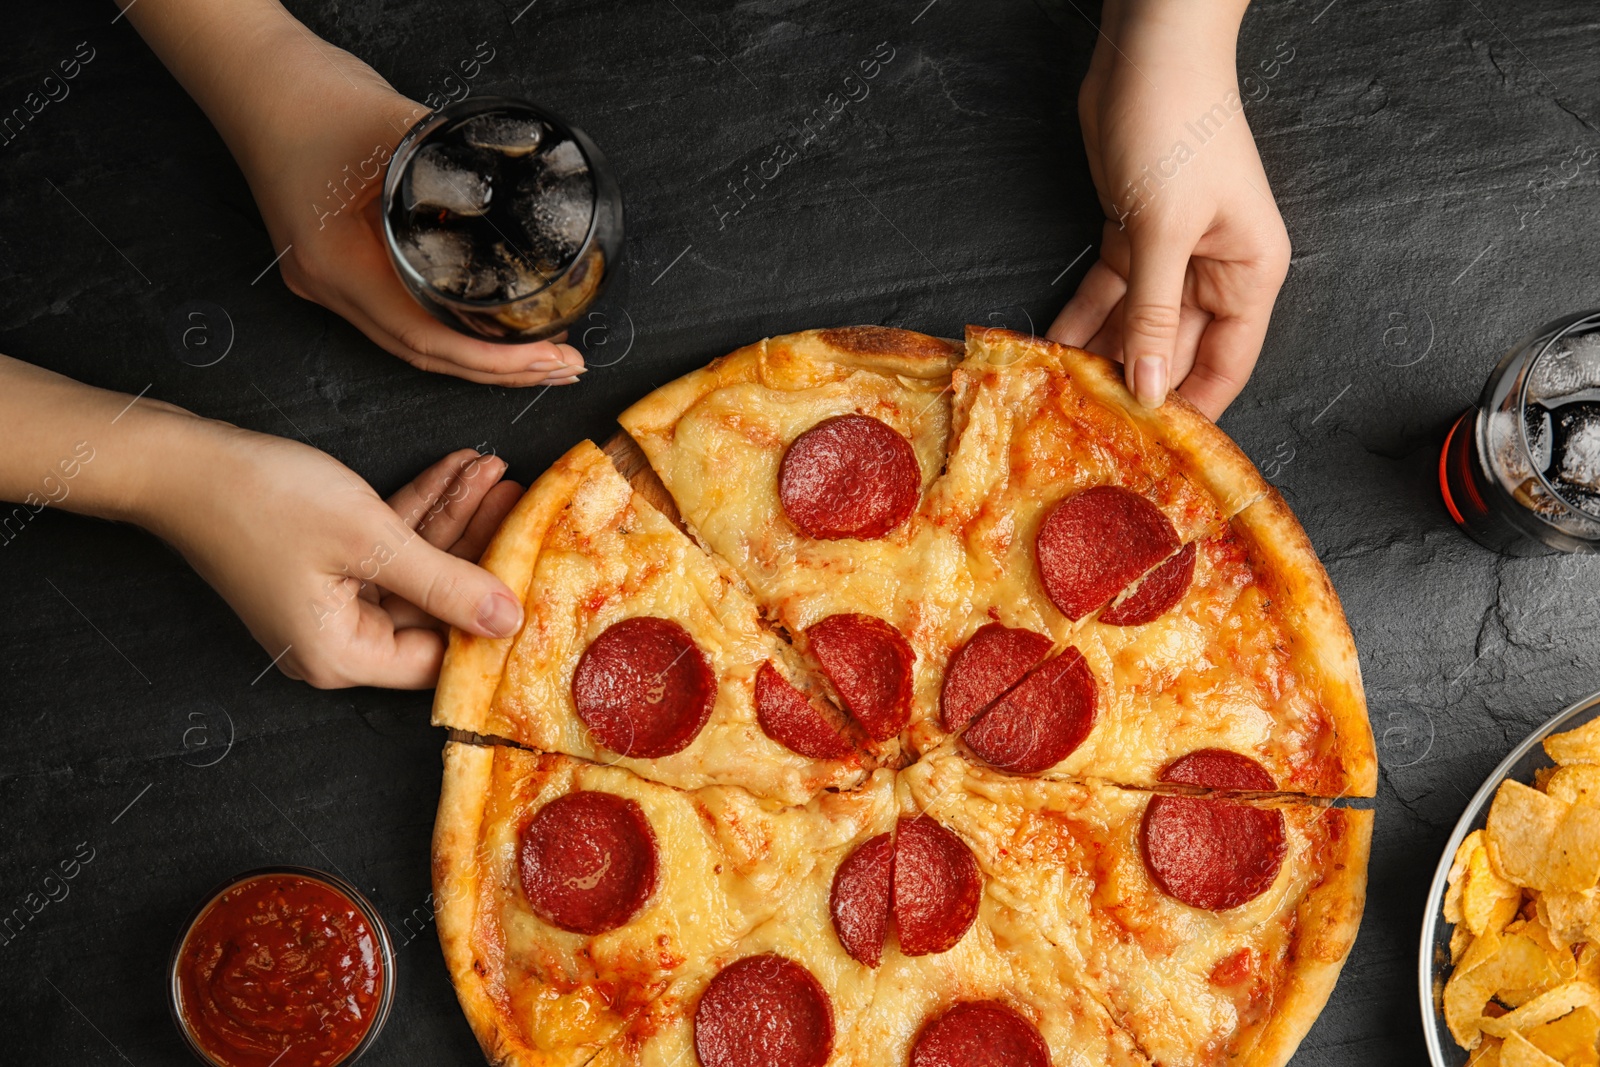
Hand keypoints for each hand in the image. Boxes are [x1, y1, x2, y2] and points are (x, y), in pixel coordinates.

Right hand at [123, 0, 584, 385]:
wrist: (257, 78)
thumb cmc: (312, 97)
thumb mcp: (397, 132)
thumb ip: (455, 171)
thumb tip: (522, 199)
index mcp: (335, 265)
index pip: (425, 338)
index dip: (493, 361)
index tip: (548, 360)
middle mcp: (326, 284)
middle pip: (423, 353)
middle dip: (499, 370)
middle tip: (566, 369)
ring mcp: (328, 280)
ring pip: (413, 340)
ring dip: (479, 355)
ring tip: (542, 358)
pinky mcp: (339, 266)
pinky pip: (402, 314)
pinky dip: (452, 326)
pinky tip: (492, 326)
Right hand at [149, 428, 525, 688]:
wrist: (180, 461)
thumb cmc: (262, 501)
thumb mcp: (370, 541)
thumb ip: (445, 583)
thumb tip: (510, 622)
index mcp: (342, 656)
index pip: (440, 656)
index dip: (490, 617)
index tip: (535, 573)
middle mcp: (336, 641)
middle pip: (434, 606)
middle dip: (479, 547)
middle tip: (523, 504)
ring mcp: (329, 602)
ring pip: (416, 567)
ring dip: (456, 518)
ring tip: (499, 473)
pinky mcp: (323, 565)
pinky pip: (387, 544)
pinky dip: (420, 509)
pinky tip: (460, 470)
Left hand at [1048, 0, 1290, 419]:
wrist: (1148, 54)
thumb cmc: (1179, 128)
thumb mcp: (1165, 233)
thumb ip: (1153, 316)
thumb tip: (1149, 388)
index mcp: (1249, 275)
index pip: (1227, 364)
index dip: (1192, 407)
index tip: (1155, 452)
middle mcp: (1215, 272)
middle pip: (1174, 351)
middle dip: (1134, 387)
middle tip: (1093, 434)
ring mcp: (1172, 256)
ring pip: (1134, 326)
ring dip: (1100, 359)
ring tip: (1064, 402)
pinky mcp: (1132, 237)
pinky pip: (1107, 296)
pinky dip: (1081, 321)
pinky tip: (1052, 354)